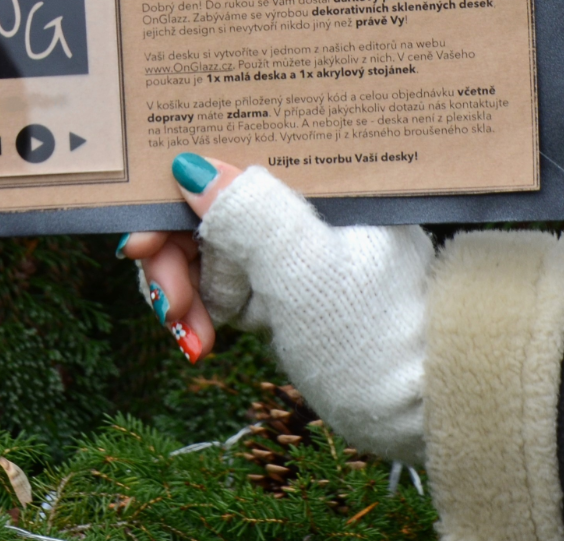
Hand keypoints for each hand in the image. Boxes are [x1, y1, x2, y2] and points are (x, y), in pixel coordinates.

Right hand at [121, 152, 433, 462]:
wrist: (422, 403)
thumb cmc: (376, 334)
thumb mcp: (305, 272)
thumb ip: (249, 213)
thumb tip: (192, 165)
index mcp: (318, 177)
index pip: (226, 160)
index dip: (173, 198)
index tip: (141, 244)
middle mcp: (302, 201)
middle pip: (204, 208)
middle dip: (173, 260)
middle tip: (168, 306)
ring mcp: (291, 246)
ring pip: (205, 250)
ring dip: (184, 293)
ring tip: (193, 335)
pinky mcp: (283, 286)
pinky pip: (221, 284)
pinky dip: (203, 312)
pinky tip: (201, 342)